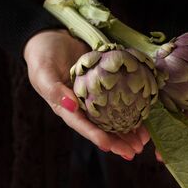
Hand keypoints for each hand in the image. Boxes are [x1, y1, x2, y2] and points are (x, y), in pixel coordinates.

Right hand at [23, 29, 148, 160]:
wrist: (52, 36)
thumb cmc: (43, 55)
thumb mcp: (43, 72)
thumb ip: (54, 90)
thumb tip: (71, 106)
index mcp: (66, 107)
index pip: (82, 125)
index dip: (95, 136)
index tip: (109, 146)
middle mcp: (82, 107)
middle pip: (101, 128)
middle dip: (117, 141)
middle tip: (134, 151)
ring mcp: (95, 98)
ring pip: (113, 119)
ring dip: (128, 132)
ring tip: (143, 142)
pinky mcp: (106, 87)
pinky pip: (120, 101)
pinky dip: (132, 110)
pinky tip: (144, 118)